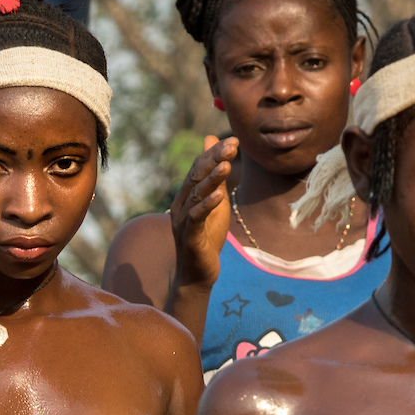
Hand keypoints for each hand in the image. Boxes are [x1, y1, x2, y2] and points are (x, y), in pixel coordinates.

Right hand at [167, 135, 237, 288]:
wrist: (198, 274)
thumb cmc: (207, 236)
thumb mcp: (215, 202)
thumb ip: (216, 177)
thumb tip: (214, 144)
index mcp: (186, 195)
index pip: (198, 167)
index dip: (214, 152)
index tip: (234, 140)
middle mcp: (180, 205)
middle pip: (196, 177)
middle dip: (214, 160)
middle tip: (232, 146)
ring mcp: (182, 221)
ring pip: (196, 195)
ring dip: (212, 179)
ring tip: (227, 165)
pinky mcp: (190, 237)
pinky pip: (196, 218)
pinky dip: (207, 205)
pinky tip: (219, 195)